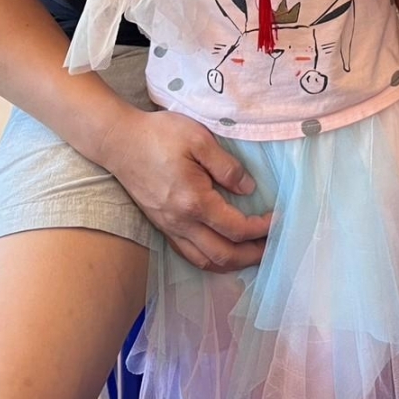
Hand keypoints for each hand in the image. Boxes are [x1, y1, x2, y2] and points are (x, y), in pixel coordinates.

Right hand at [100, 106, 270, 270]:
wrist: (119, 142)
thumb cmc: (160, 135)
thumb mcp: (200, 139)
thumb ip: (227, 167)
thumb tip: (249, 190)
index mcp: (194, 201)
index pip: (236, 228)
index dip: (261, 229)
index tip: (279, 220)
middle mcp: (180, 222)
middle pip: (222, 255)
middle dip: (251, 255)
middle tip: (273, 246)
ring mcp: (168, 227)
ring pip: (204, 261)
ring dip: (232, 263)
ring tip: (252, 254)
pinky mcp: (161, 226)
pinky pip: (188, 254)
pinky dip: (210, 259)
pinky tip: (222, 250)